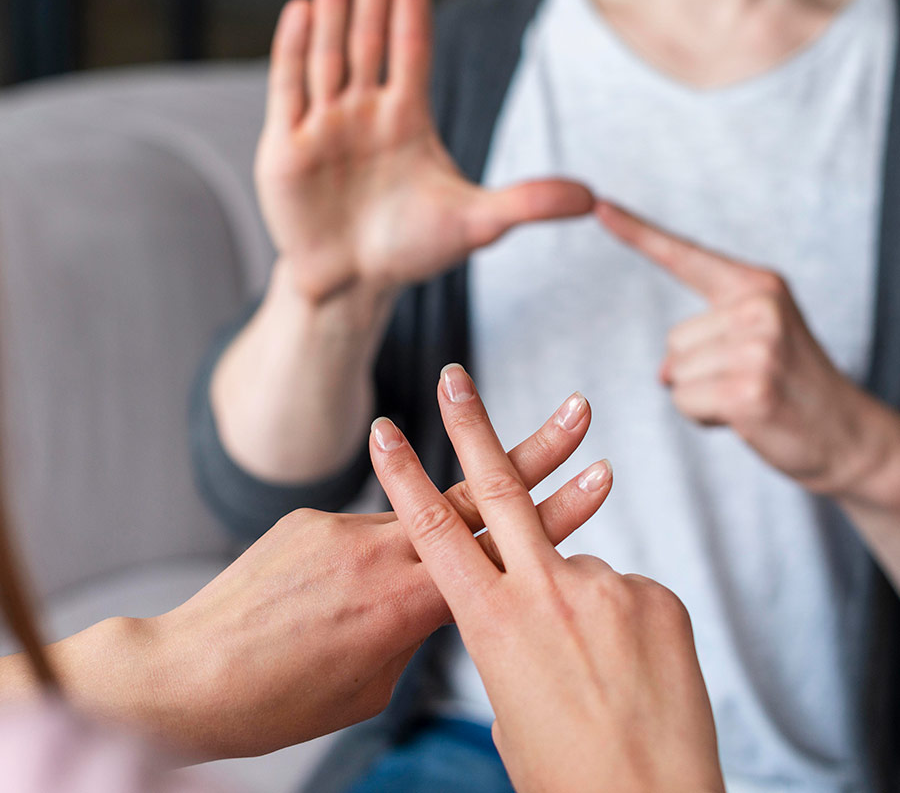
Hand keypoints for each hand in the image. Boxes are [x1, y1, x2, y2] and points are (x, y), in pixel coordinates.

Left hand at [37, 389, 607, 759]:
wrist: (188, 676)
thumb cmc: (281, 700)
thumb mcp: (372, 683)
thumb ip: (413, 626)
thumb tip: (429, 595)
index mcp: (409, 602)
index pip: (502, 548)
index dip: (558, 511)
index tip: (599, 477)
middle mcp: (383, 551)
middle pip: (476, 495)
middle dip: (534, 451)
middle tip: (576, 411)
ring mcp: (344, 528)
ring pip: (414, 511)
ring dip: (434, 515)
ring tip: (418, 551)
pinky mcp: (309, 518)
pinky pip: (358, 530)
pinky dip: (361, 557)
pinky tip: (325, 596)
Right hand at [255, 0, 591, 303]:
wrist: (351, 284)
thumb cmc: (409, 249)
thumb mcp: (474, 224)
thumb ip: (527, 203)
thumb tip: (592, 197)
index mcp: (408, 118)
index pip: (412, 44)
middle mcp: (365, 111)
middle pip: (370, 35)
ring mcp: (323, 126)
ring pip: (329, 52)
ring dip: (333, 1)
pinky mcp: (285, 148)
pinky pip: (289, 91)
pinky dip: (294, 53)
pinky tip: (302, 10)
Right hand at [372, 364, 724, 792]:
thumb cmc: (563, 775)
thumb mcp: (508, 704)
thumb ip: (508, 636)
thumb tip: (523, 608)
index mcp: (490, 623)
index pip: (433, 531)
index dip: (404, 476)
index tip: (384, 431)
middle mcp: (544, 592)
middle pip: (496, 487)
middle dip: (470, 424)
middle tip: (455, 377)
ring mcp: (605, 588)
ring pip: (575, 566)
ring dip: (575, 608)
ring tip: (596, 674)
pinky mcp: (656, 595)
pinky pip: (624, 593)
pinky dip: (619, 625)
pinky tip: (632, 675)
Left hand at [597, 200, 891, 497]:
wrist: (847, 435)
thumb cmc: (792, 387)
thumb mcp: (756, 341)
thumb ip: (705, 338)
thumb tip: (664, 371)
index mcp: (757, 285)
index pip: (685, 255)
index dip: (637, 233)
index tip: (599, 206)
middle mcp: (759, 307)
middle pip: (673, 340)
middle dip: (698, 371)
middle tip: (748, 381)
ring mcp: (757, 347)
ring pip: (675, 373)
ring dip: (701, 396)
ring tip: (749, 398)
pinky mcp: (749, 389)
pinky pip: (684, 400)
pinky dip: (704, 417)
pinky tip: (745, 417)